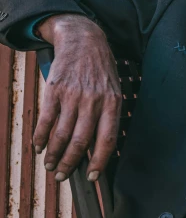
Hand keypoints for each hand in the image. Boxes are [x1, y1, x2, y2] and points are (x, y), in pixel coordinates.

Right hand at [33, 14, 121, 181]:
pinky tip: (40, 146)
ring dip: (54, 154)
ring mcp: (73, 95)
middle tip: (62, 175)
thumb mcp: (114, 90)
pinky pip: (46, 120)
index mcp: (112, 103)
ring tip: (50, 165)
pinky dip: (41, 137)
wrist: (83, 40)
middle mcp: (93, 101)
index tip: (92, 177)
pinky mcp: (55, 89)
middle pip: (80, 142)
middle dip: (70, 164)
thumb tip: (99, 147)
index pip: (107, 140)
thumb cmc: (101, 69)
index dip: (99, 162)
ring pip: (61, 134)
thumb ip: (109, 116)